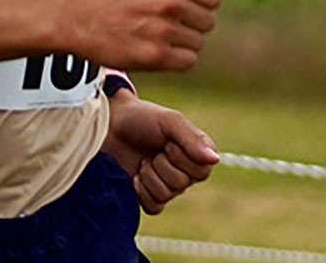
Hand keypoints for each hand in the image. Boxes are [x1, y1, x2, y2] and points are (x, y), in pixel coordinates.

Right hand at [69, 0, 240, 71]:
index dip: (198, 5)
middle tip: (160, 21)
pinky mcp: (155, 56)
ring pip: (198, 43)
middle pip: (208, 23)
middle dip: (190, 25)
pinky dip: (176, 60)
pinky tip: (155, 50)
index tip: (174, 6)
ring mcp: (163, 29)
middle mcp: (170, 1)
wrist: (83, 21)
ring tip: (155, 35)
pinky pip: (188, 61)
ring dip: (182, 43)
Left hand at [101, 93, 221, 213]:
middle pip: (182, 184)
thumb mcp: (170, 121)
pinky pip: (154, 207)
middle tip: (152, 150)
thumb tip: (214, 160)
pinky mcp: (148, 197)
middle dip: (161, 165)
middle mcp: (186, 172)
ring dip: (149, 175)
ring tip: (142, 160)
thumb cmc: (143, 118)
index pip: (203, 171)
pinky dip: (141, 191)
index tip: (167, 142)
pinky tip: (135, 177)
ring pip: (166, 195)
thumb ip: (192, 140)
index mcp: (197, 153)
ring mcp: (167, 186)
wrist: (111, 126)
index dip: (181, 158)